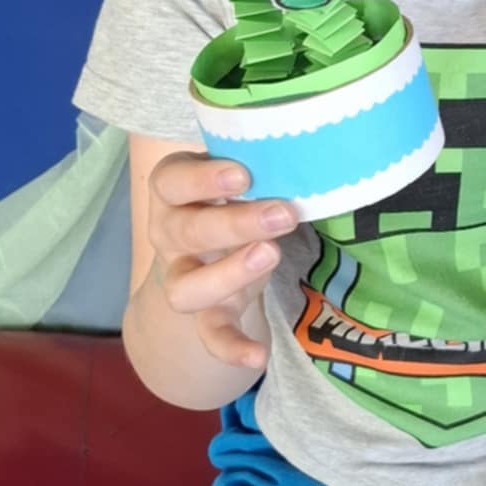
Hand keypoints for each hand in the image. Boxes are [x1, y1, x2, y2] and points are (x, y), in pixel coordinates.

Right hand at [145, 151, 295, 371]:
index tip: (244, 175)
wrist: (207, 248)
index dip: (203, 179)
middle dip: (235, 224)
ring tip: (270, 256)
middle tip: (282, 214)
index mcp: (173, 191)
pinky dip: (231, 348)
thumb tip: (316, 129)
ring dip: (228, 275)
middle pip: (186, 232)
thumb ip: (260, 154)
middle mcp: (169, 234)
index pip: (173, 182)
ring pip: (187, 288)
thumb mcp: (239, 169)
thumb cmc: (232, 193)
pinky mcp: (206, 313)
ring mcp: (183, 277)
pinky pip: (210, 334)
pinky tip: (258, 357)